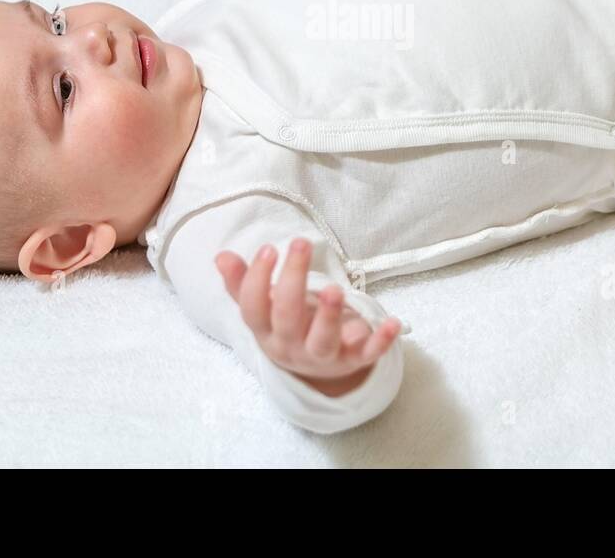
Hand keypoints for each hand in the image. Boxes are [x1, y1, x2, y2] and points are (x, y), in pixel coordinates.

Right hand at [215, 238, 401, 392]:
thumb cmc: (289, 328)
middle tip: (300, 244)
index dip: (258, 280)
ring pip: (322, 341)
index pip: (254, 309)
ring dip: (329, 316)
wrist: (319, 370)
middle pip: (287, 318)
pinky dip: (381, 341)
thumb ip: (243, 285)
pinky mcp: (354, 360)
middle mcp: (291, 347)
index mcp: (266, 332)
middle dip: (292, 282)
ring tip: (335, 288)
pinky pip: (367, 354)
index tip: (269, 249)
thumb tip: (221, 256)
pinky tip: (393, 322)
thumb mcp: (265, 310)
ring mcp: (323, 357)